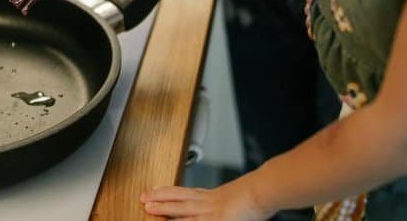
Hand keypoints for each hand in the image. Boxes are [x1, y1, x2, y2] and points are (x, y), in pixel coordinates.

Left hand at [141, 180, 269, 220]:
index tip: (157, 190)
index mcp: (214, 195)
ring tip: (148, 207)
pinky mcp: (215, 220)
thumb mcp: (239, 194)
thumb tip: (227, 204)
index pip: (187, 193)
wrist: (262, 189)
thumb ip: (229, 200)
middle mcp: (208, 201)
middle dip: (160, 198)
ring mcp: (210, 211)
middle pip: (179, 198)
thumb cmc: (258, 191)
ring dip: (164, 209)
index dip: (170, 192)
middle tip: (144, 197)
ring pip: (181, 209)